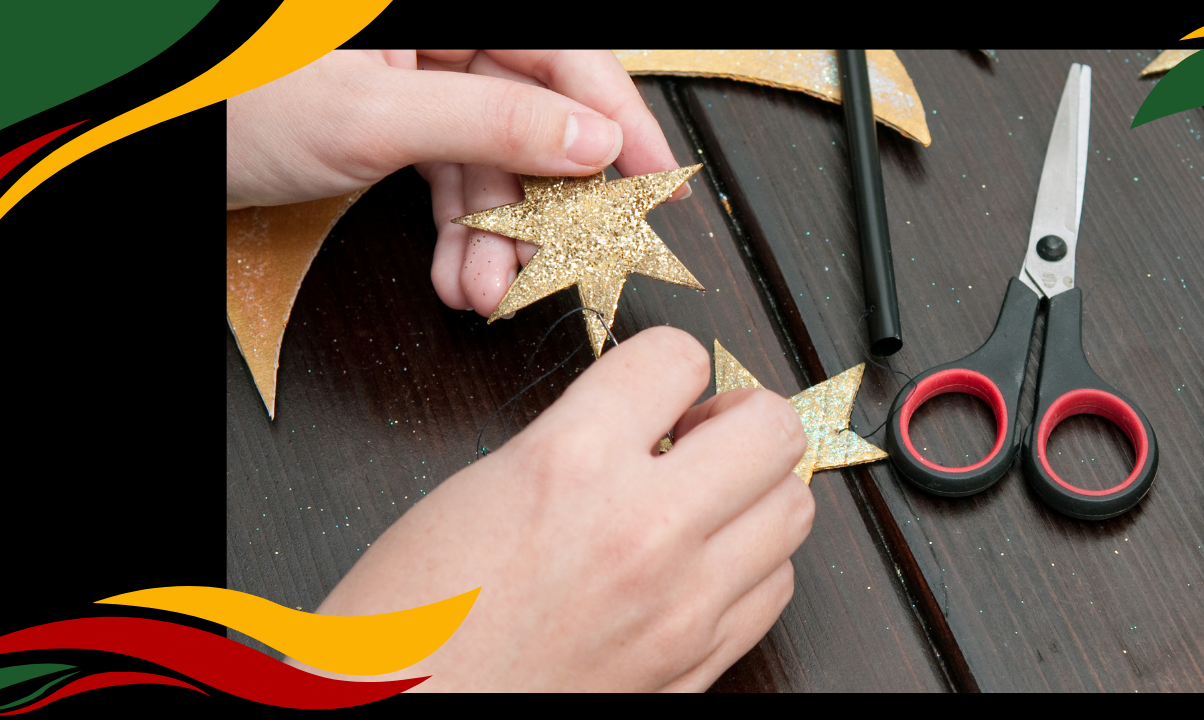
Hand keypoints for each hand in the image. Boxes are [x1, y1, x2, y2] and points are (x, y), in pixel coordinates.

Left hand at [225, 50, 686, 317]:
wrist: (143, 134)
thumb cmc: (230, 101)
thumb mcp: (375, 118)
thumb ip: (493, 124)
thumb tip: (591, 141)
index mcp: (445, 11)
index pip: (564, 57)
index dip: (618, 119)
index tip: (655, 179)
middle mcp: (438, 37)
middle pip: (534, 114)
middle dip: (546, 201)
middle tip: (572, 258)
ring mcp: (413, 80)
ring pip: (492, 160)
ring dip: (498, 236)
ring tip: (491, 290)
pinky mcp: (388, 123)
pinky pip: (448, 178)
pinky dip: (457, 234)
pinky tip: (460, 277)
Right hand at [301, 327, 812, 690]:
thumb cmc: (409, 627)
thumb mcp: (479, 490)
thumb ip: (573, 442)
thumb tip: (642, 424)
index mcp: (570, 464)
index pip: (677, 355)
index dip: (666, 363)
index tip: (656, 384)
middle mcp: (643, 530)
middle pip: (773, 429)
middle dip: (742, 417)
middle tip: (701, 434)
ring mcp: (681, 605)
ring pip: (794, 509)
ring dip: (756, 491)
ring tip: (706, 500)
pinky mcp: (695, 665)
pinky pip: (774, 589)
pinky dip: (752, 564)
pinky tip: (704, 563)